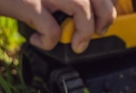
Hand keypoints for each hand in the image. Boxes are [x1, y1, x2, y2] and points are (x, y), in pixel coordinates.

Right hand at [0, 0, 115, 52]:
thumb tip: (82, 18)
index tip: (102, 23)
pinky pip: (52, 29)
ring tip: (75, 45)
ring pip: (82, 9)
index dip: (107, 8)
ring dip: (83, 33)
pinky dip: (50, 42)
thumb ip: (59, 0)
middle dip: (103, 19)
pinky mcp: (28, 2)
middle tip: (95, 34)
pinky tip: (38, 41)